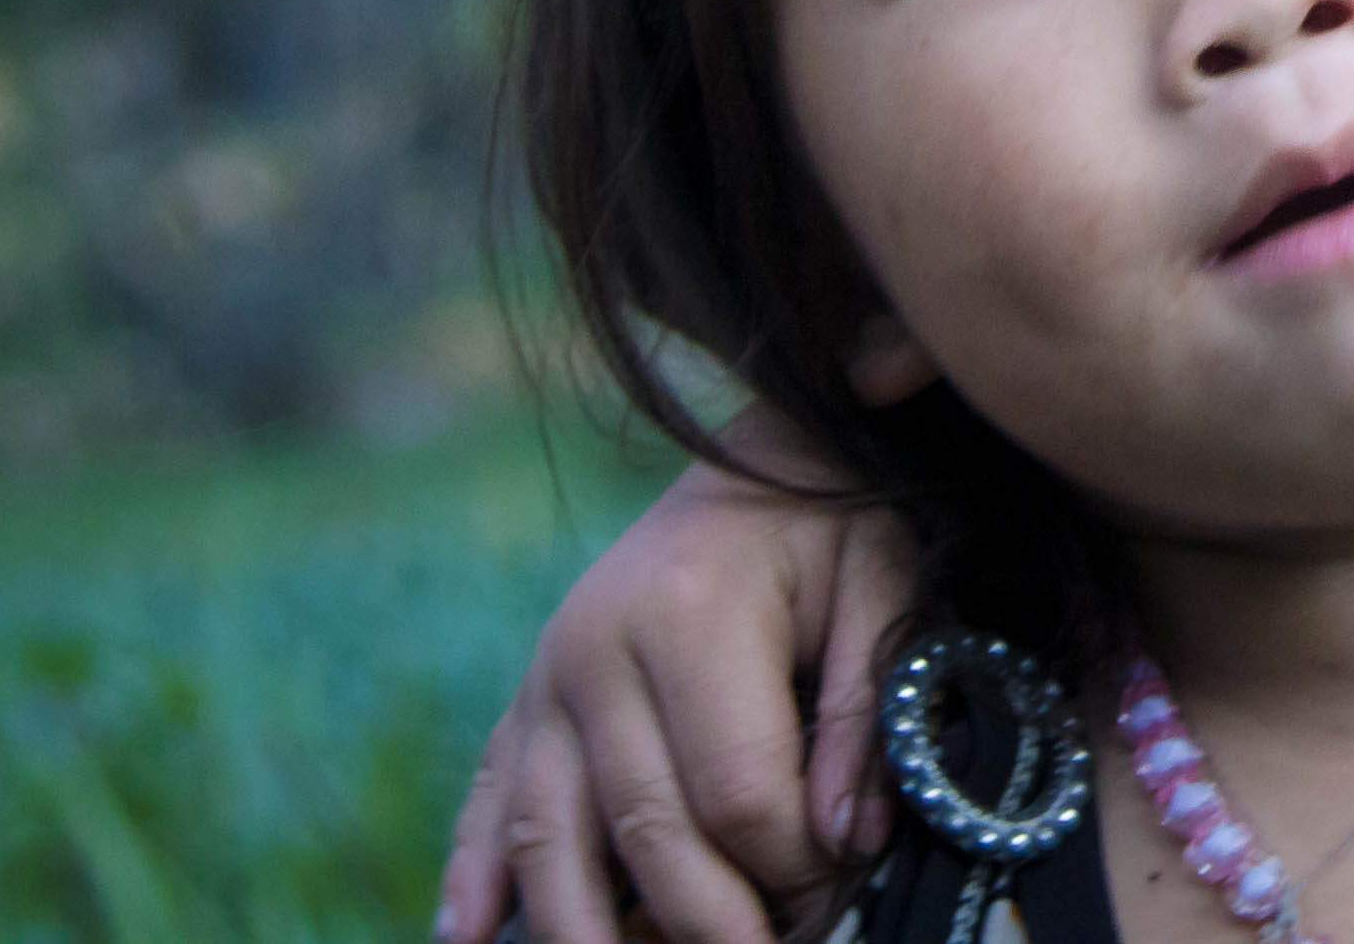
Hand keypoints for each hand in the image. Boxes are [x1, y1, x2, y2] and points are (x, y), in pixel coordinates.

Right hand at [433, 435, 922, 943]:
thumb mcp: (885, 583)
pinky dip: (474, 879)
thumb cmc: (829, 526)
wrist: (754, 458)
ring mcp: (546, 682)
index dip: (794, 866)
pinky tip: (468, 940)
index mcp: (692, 615)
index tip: (841, 886)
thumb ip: (866, 710)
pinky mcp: (521, 705)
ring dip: (589, 933)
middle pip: (646, 834)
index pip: (737, 793)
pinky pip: (486, 805)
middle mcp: (597, 651)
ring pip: (550, 842)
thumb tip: (844, 837)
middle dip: (714, 920)